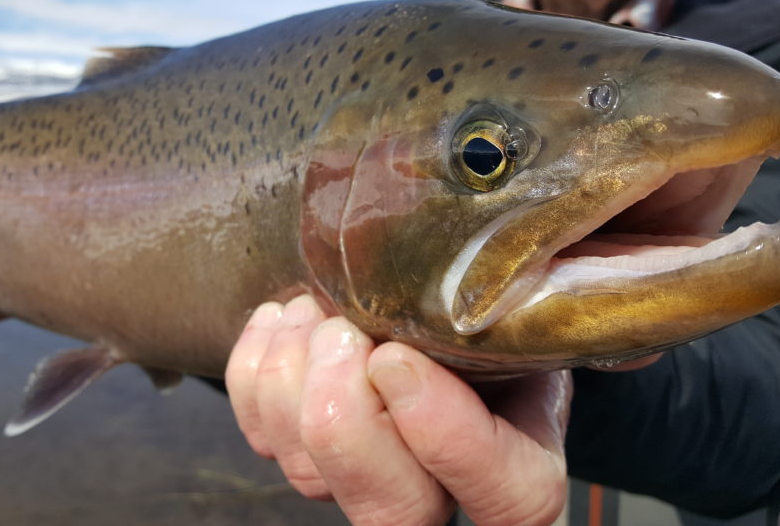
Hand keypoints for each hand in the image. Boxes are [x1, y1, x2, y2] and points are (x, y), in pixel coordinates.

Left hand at [225, 295, 569, 525]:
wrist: (433, 298)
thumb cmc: (489, 305)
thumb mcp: (526, 305)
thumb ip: (519, 312)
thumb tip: (504, 277)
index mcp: (519, 464)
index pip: (511, 497)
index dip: (454, 440)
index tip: (400, 359)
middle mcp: (438, 490)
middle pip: (391, 511)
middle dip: (345, 415)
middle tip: (340, 332)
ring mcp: (362, 481)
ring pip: (310, 475)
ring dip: (292, 383)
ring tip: (309, 309)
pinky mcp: (303, 455)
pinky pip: (262, 440)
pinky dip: (253, 377)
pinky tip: (276, 321)